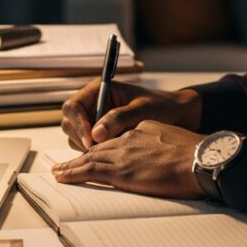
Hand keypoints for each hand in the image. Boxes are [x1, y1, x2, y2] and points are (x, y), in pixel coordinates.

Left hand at [52, 120, 204, 198]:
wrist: (199, 160)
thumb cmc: (194, 154)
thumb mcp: (172, 139)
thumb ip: (157, 144)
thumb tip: (155, 156)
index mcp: (141, 130)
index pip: (116, 139)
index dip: (102, 147)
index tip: (95, 153)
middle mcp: (128, 139)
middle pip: (98, 147)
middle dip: (82, 155)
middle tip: (66, 163)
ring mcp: (122, 154)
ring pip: (89, 158)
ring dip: (71, 165)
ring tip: (59, 171)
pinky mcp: (119, 171)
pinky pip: (89, 171)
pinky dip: (73, 173)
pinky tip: (63, 176)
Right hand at [61, 79, 200, 148]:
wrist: (177, 115)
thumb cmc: (162, 106)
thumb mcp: (143, 109)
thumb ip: (119, 118)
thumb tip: (96, 134)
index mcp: (100, 89)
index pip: (73, 106)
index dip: (78, 124)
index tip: (91, 140)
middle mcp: (94, 104)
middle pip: (70, 122)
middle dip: (80, 138)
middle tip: (96, 151)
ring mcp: (96, 120)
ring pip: (76, 137)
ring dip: (87, 146)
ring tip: (110, 152)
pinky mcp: (101, 134)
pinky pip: (88, 146)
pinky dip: (95, 153)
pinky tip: (112, 156)